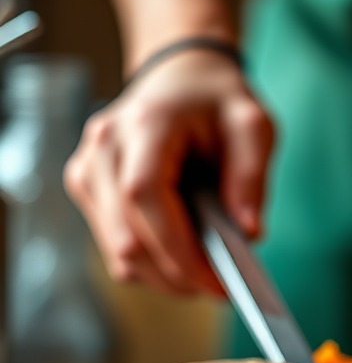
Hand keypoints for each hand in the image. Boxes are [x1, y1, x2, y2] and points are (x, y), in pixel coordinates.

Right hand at [64, 49, 274, 294]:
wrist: (181, 76)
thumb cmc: (217, 100)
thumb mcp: (253, 126)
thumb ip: (252, 176)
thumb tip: (248, 232)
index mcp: (143, 124)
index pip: (144, 198)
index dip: (178, 249)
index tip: (217, 281)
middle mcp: (103, 147)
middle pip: (127, 237)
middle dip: (178, 274)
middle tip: (221, 286)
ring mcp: (87, 169)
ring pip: (118, 252)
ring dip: (166, 275)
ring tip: (208, 271)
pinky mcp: (88, 189)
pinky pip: (116, 246)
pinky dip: (152, 264)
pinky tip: (184, 255)